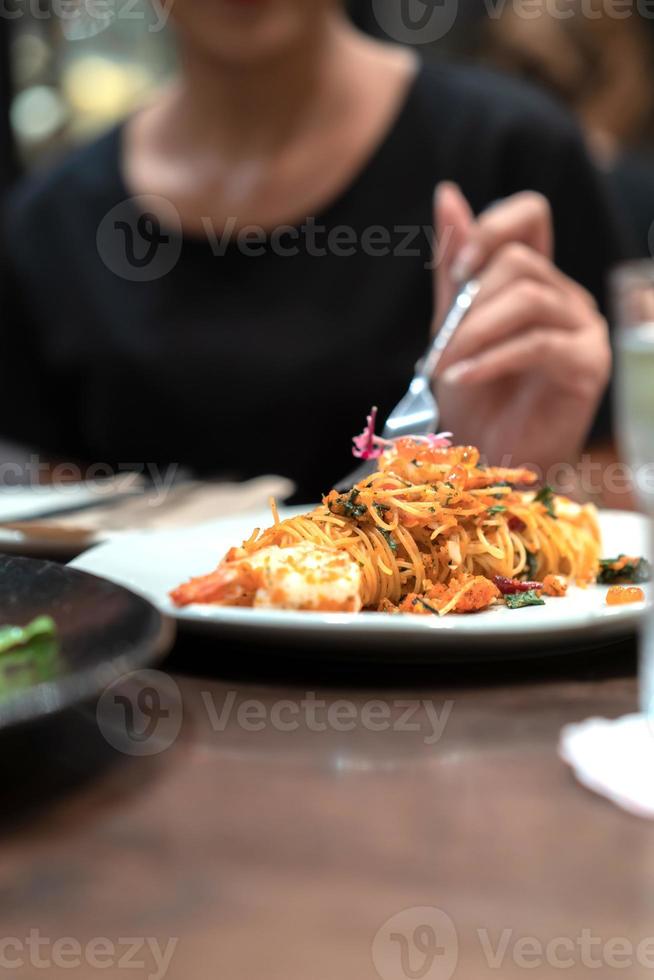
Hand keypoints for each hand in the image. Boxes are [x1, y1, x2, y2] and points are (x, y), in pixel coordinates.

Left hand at [432, 183, 611, 477]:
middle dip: (468, 304)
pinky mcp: (587, 364)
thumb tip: (447, 194)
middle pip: (519, 263)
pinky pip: (537, 344)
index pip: (531, 216)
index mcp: (534, 281)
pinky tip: (461, 378)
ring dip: (474, 332)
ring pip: (528, 299)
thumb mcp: (452, 328)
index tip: (457, 270)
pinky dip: (490, 360)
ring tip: (445, 368)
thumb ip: (454, 270)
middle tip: (439, 348)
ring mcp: (583, 328)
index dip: (492, 227)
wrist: (487, 459)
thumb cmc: (473, 399)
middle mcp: (565, 297)